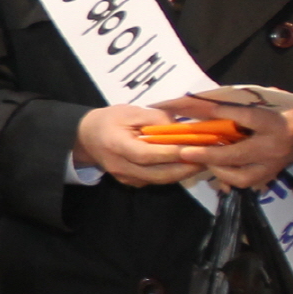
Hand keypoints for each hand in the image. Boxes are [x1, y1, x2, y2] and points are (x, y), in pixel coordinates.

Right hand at [75, 106, 205, 187]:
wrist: (86, 137)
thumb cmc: (109, 120)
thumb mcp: (130, 111)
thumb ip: (155, 118)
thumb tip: (179, 127)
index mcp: (116, 145)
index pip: (146, 154)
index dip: (170, 154)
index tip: (193, 148)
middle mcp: (120, 166)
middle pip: (156, 174)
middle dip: (184, 168)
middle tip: (206, 159)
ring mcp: (125, 177)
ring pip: (158, 180)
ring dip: (182, 173)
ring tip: (202, 162)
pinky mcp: (131, 182)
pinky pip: (155, 181)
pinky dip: (172, 174)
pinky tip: (186, 165)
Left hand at [161, 95, 292, 192]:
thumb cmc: (281, 113)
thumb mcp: (268, 101)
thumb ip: (244, 102)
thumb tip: (211, 101)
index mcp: (274, 123)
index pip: (248, 118)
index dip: (225, 114)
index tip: (202, 109)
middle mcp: (272, 147)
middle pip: (238, 153)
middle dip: (209, 154)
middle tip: (185, 152)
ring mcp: (270, 166)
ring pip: (240, 176)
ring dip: (216, 169)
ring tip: (199, 159)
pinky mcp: (267, 177)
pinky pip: (243, 183)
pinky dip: (225, 177)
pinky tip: (213, 167)